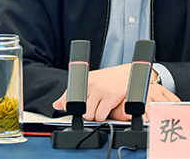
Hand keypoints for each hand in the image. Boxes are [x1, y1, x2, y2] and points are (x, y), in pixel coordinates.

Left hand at [52, 65, 180, 121]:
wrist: (132, 72)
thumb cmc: (111, 78)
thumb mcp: (91, 81)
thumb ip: (73, 93)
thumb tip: (57, 104)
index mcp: (85, 79)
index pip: (69, 98)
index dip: (70, 107)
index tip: (74, 109)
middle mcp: (92, 84)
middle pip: (81, 110)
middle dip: (87, 113)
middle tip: (94, 107)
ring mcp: (101, 90)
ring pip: (90, 115)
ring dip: (96, 116)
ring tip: (102, 108)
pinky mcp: (111, 96)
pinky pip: (102, 115)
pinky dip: (104, 116)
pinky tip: (108, 109)